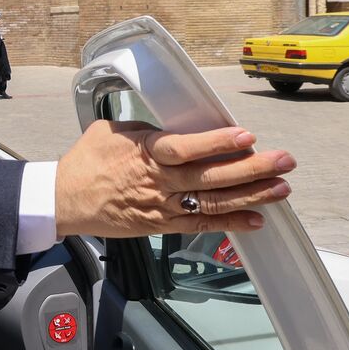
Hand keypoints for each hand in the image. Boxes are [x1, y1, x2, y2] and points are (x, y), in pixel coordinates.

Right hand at [54, 120, 294, 237]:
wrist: (64, 199)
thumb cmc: (86, 161)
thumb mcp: (111, 130)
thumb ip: (146, 127)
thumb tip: (174, 124)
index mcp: (144, 152)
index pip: (186, 148)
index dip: (217, 143)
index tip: (246, 137)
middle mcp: (156, 181)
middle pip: (210, 176)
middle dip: (251, 168)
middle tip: (283, 160)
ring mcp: (161, 205)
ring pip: (212, 201)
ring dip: (250, 195)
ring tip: (281, 187)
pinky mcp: (161, 225)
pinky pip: (200, 223)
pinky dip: (229, 223)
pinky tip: (256, 219)